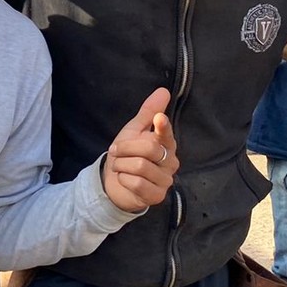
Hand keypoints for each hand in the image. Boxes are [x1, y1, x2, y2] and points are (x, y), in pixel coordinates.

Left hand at [102, 88, 176, 211]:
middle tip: (116, 151)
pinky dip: (123, 179)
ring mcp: (165, 180)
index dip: (163, 126)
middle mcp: (170, 162)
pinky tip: (124, 179)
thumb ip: (149, 112)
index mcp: (167, 144)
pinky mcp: (156, 196)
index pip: (166, 134)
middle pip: (149, 149)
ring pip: (140, 166)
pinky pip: (136, 183)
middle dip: (125, 148)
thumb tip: (163, 90)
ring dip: (122, 165)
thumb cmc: (128, 155)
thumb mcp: (134, 131)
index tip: (159, 118)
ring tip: (120, 166)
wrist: (115, 183)